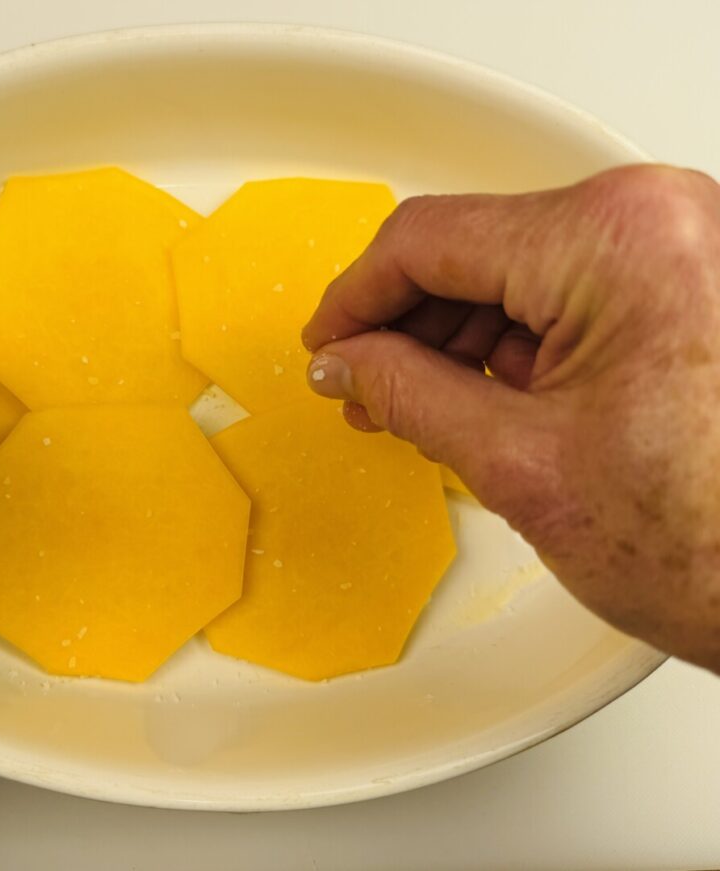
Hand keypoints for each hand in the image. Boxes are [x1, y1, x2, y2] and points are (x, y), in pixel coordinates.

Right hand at [303, 164, 719, 673]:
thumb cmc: (714, 544)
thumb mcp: (521, 465)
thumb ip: (407, 395)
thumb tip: (344, 362)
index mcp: (616, 240)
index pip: (429, 239)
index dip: (356, 297)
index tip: (325, 343)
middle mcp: (656, 219)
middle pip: (472, 251)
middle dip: (403, 325)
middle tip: (360, 385)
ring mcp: (677, 249)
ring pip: (513, 274)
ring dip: (451, 340)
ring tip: (409, 407)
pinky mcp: (683, 286)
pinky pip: (563, 297)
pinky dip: (508, 348)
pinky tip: (471, 398)